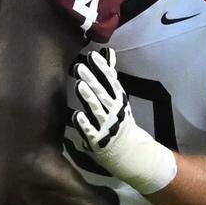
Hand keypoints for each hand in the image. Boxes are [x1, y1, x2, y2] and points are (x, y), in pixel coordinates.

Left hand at [72, 46, 177, 196]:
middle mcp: (114, 111)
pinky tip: (76, 115)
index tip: (92, 55)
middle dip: (92, 79)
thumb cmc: (118, 121)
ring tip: (79, 85)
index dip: (101, 68)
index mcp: (118, 100)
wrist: (129, 152)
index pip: (110, 81)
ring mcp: (107, 126)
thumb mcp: (117, 98)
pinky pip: (90, 131)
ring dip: (89, 97)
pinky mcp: (98, 140)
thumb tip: (108, 52)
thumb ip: (109, 76)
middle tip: (79, 67)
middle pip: (103, 93)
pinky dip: (84, 123)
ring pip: (97, 109)